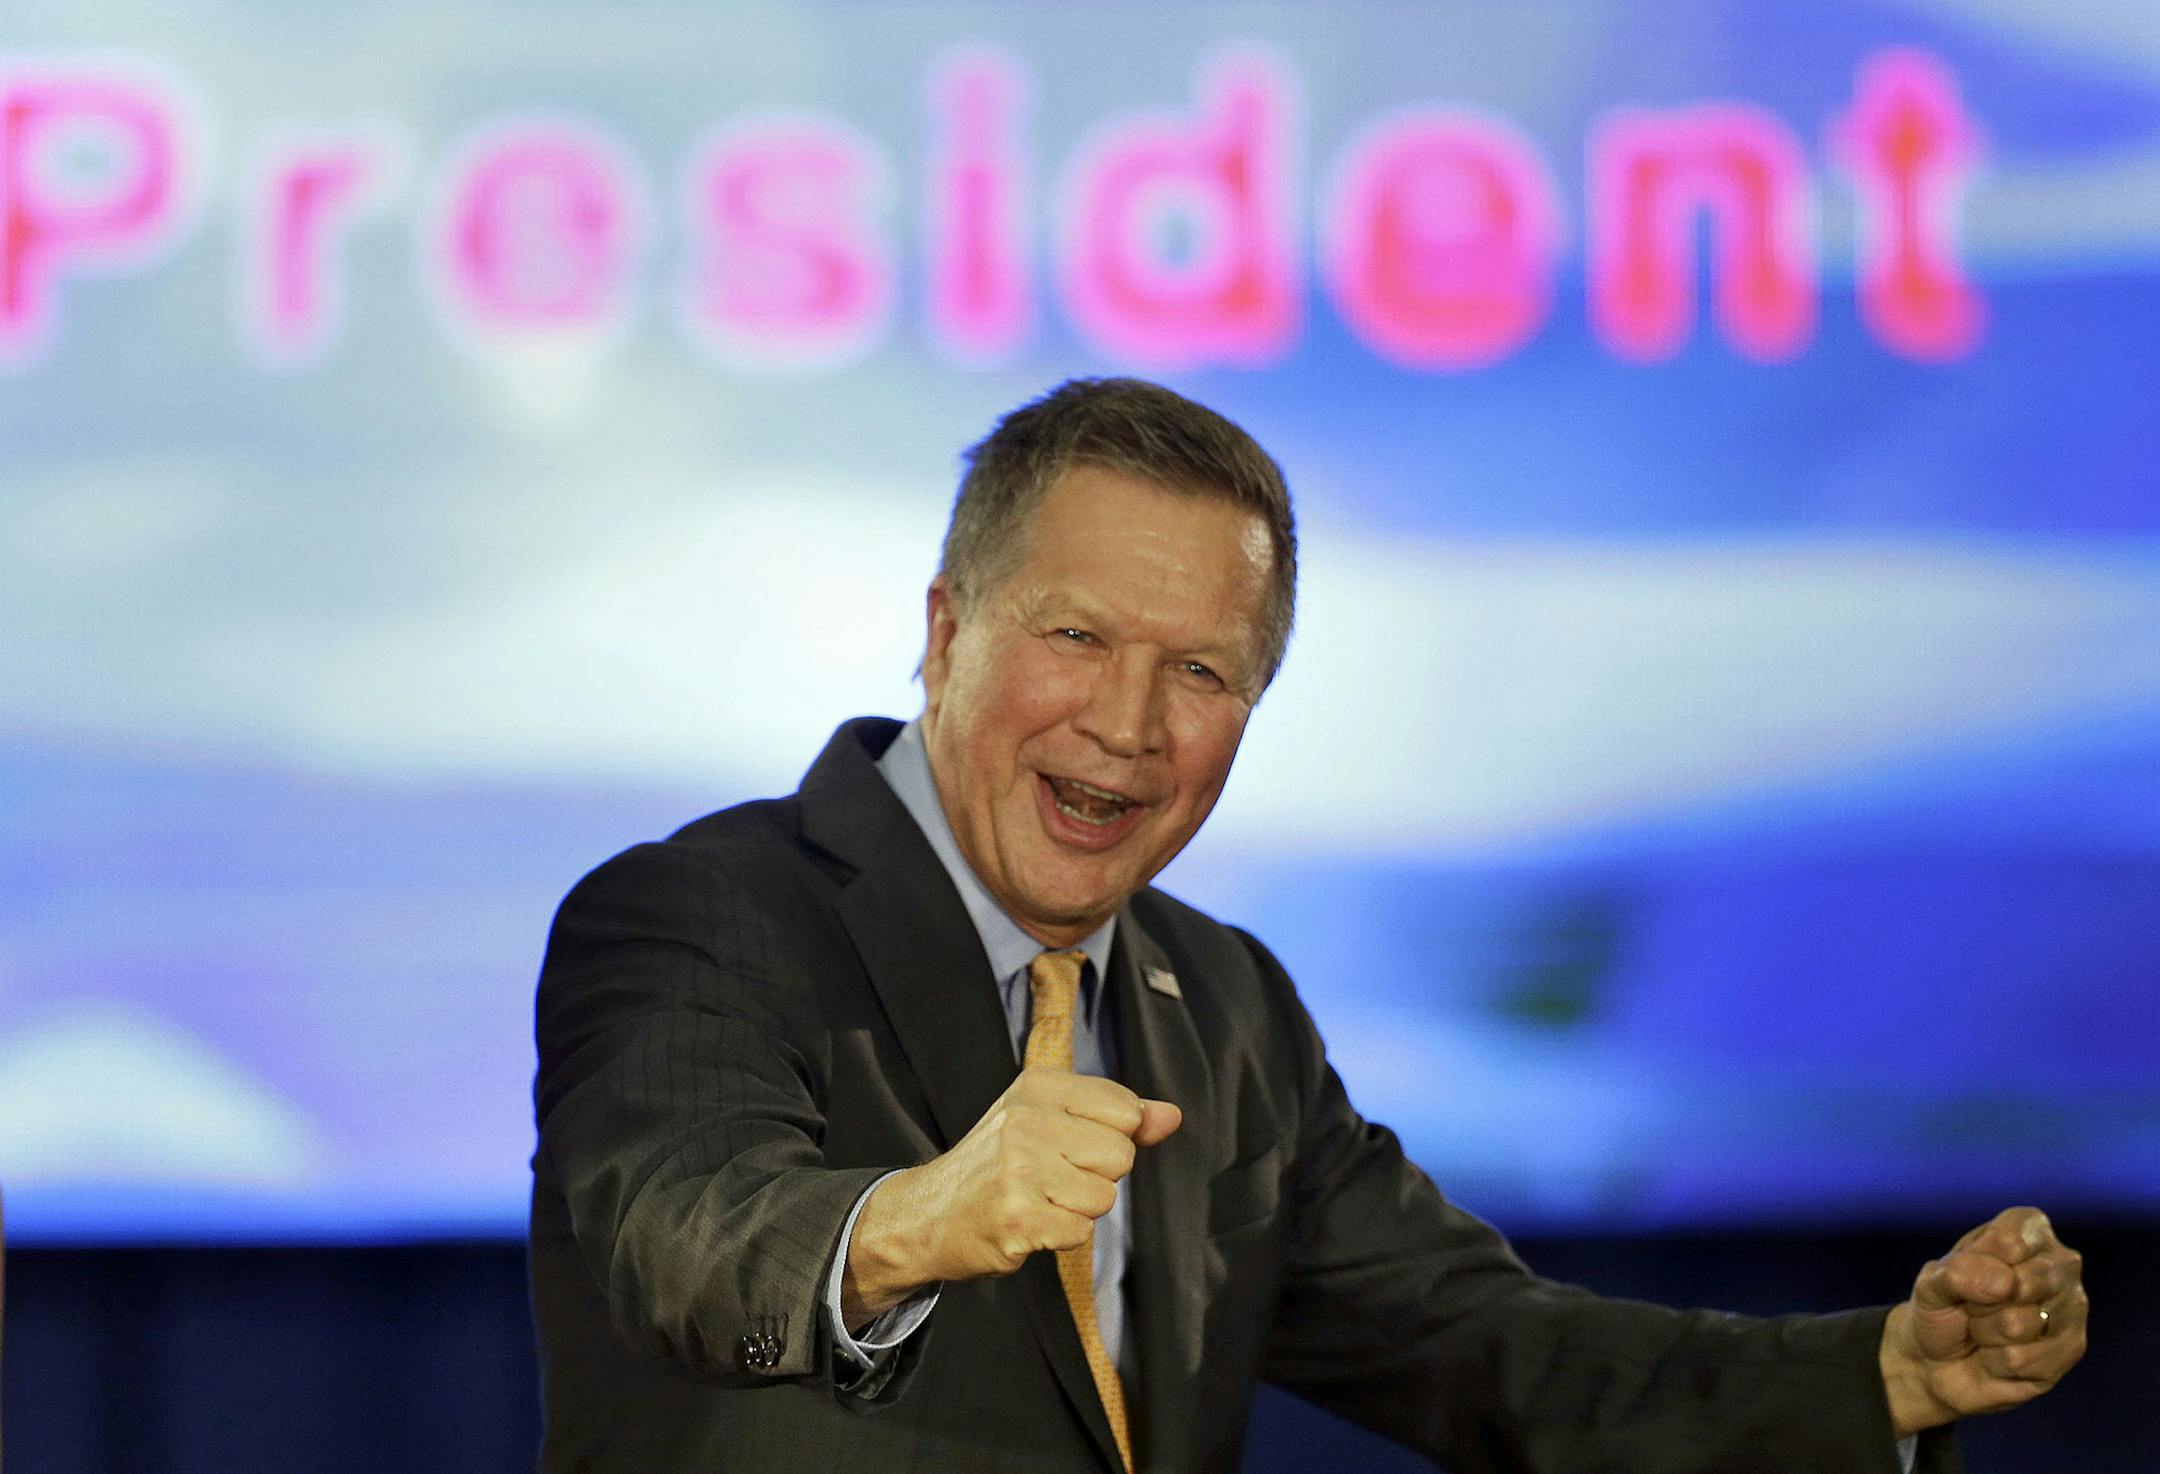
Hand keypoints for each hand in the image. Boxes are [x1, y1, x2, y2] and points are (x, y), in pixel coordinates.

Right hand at [842, 1067, 1180, 1324]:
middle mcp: (1026, 1121)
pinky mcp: (1018, 1218)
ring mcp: (1019, 1170)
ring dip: (1079, 1209)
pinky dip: (1062, 1235)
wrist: (928, 1216)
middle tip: (1051, 1178)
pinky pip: (1081, 1230)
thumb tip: (1172, 1116)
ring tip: (1038, 1200)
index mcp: (1038, 1086)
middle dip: (1097, 1176)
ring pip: (1105, 1197)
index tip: (1069, 1144)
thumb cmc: (996, 1166)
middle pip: (1121, 1155)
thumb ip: (1118, 1117)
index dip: (1110, 1137)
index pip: (1125, 1110)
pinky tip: (1030, 1223)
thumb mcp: (1050, 1121)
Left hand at [1878, 1206, 2086, 1436]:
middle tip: (1974, 1307)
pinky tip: (1999, 1356)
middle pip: (2020, 1284)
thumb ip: (1958, 1272)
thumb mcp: (1932, 1283)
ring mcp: (2072, 1306)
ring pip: (2019, 1324)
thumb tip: (2006, 1284)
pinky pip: (2021, 1358)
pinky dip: (1995, 1361)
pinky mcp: (2072, 1348)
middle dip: (1981, 1304)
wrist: (1941, 1361)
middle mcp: (2060, 1262)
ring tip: (1986, 1331)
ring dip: (1986, 1334)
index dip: (1973, 1267)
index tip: (1965, 1276)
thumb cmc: (1941, 1309)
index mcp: (2027, 1228)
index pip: (2008, 1243)